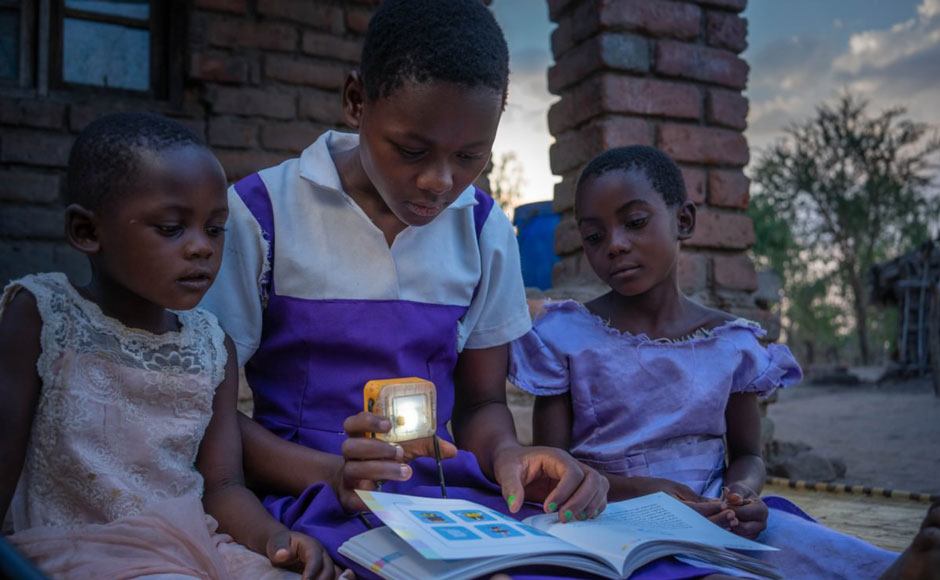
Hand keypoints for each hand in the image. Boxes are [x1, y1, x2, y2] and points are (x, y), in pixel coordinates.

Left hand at [267, 529, 354, 579]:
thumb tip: (283, 555)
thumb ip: (279, 548)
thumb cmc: (281, 544)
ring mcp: (326, 564)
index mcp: (312, 546)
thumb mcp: (276, 543)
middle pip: (329, 569)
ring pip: (336, 575)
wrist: (285, 546)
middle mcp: (323, 555)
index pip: (315, 558)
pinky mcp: (326, 573)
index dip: (312, 571)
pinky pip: (334, 579)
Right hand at [335, 412, 456, 511]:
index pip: (352, 423)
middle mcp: (350, 455)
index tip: (389, 424)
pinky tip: (382, 496)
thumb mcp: (404, 448)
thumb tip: (452, 450)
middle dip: (377, 448)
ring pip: (353, 470)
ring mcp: (347, 476)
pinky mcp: (348, 497)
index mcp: (359, 437)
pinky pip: (353, 498)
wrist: (356, 486)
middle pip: (351, 446)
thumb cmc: (383, 460)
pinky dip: (367, 498)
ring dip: (379, 469)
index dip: (367, 421)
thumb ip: (424, 445)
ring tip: (405, 471)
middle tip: (400, 452)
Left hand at [493, 446, 607, 522]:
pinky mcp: (580, 487)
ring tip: (574, 520)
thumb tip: (514, 507)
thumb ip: (511, 487)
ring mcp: (579, 474)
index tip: (547, 509)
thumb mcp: (506, 471)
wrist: (514, 460)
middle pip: (592, 479)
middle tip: (563, 518)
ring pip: (599, 486)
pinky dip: (594, 507)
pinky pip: (598, 495)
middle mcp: (572, 464)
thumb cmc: (511, 463)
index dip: (564, 492)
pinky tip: (581, 518)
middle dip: (581, 501)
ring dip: (591, 505)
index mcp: (556, 457)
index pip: (572, 473)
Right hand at [623, 477, 737, 529]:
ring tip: (729, 520)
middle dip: (718, 520)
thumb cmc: (655, 487)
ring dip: (715, 525)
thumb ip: (695, 497)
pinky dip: (706, 527)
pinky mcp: (676, 528)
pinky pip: (694, 530)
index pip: (698, 511)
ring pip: (699, 529)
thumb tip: (716, 501)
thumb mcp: (676, 487)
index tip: (725, 505)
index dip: (713, 509)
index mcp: (674, 507)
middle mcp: (675, 520)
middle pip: (701, 524)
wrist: (635, 495)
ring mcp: (675, 526)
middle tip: (732, 515)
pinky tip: (716, 523)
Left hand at [721, 484, 767, 538]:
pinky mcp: (748, 538)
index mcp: (762, 510)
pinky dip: (729, 534)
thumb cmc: (739, 493)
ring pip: (741, 536)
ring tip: (720, 521)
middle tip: (718, 516)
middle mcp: (762, 523)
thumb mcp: (738, 489)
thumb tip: (736, 499)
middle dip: (730, 522)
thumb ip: (736, 493)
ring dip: (729, 529)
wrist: (741, 498)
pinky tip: (721, 526)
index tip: (720, 506)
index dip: (731, 510)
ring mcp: (756, 532)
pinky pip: (738, 540)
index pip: (745, 513)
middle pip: (745, 528)